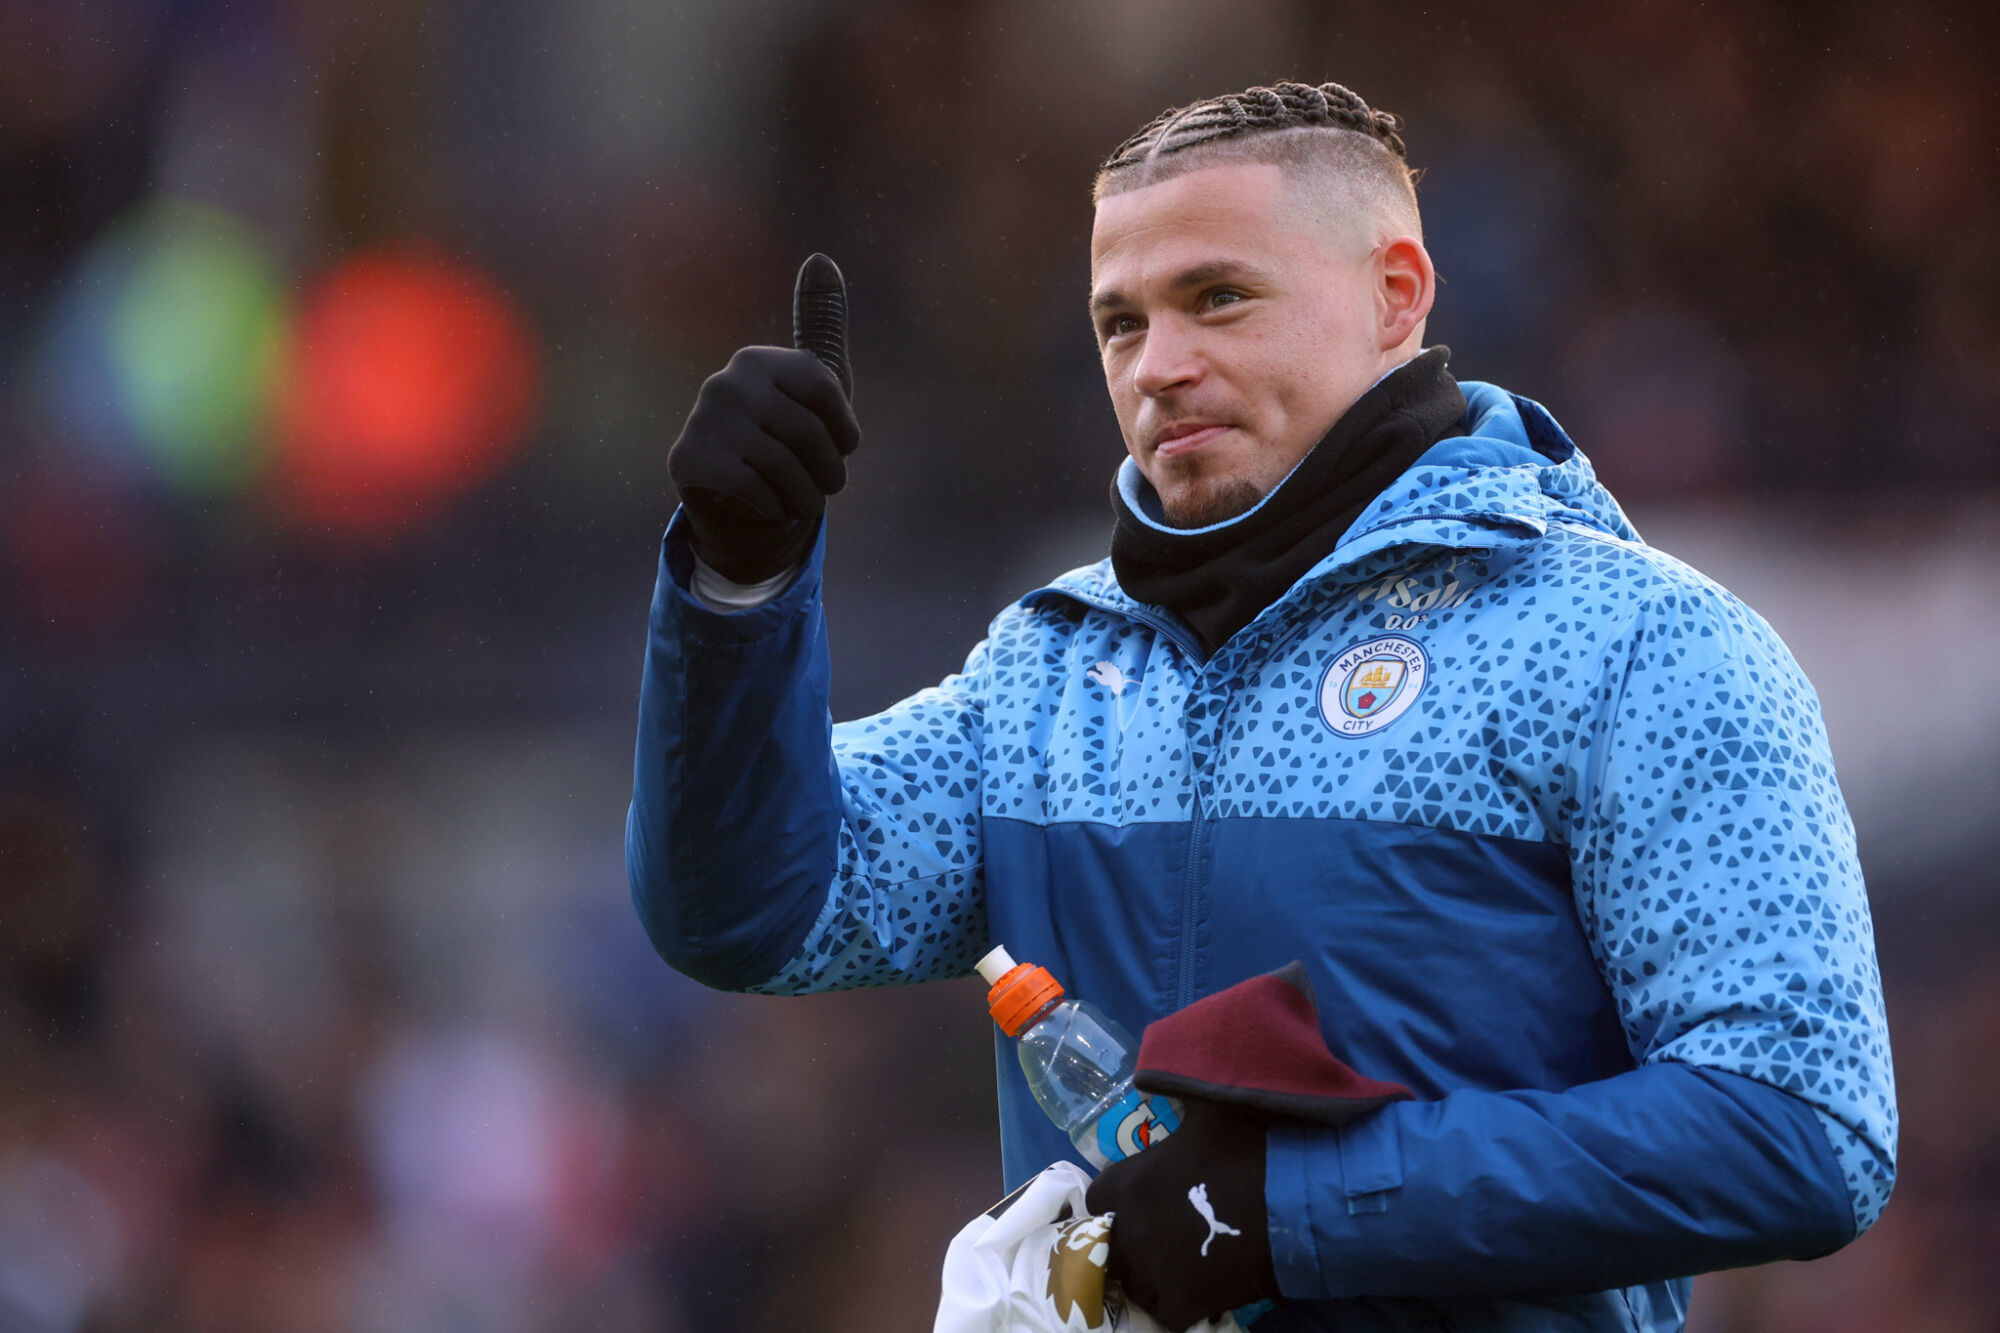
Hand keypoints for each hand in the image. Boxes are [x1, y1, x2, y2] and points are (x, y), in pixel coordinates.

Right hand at [667, 255, 859, 583]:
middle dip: (829, 472)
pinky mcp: (689, 461)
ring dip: (806, 496)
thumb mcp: (815, 386)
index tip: (843, 448)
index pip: (825, 390)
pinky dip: (776, 510)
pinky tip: (768, 507)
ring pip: (784, 467)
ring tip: (802, 501)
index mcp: (758, 362)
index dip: (845, 431)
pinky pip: (757, 492)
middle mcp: (726, 382)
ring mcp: (703, 421)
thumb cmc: (785, 441)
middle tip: (826, 486)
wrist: (739, 508)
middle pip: (807, 432)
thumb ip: (821, 322)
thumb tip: (821, 257)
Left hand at [1085, 1100, 1278, 1330]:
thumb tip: (1161, 1072)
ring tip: (1182, 1267)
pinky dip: (1179, 1306)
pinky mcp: (1180, 1302)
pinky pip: (1164, 1313)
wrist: (1290, 1201)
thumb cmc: (1249, 1149)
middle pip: (1111, 1247)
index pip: (1095, 1199)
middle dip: (1132, 1244)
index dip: (1116, 1202)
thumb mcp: (1208, 1110)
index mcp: (1130, 1182)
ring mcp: (1152, 1269)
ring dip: (1153, 1278)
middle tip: (1165, 1239)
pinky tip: (1201, 1292)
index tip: (1138, 1203)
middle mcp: (1130, 1227)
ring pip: (1135, 1284)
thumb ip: (1180, 1092)